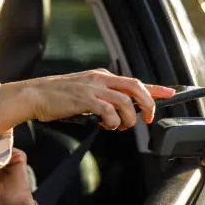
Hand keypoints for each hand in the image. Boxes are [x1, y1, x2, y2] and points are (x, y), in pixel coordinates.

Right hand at [0, 69, 174, 135]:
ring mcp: (93, 88)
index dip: (155, 88)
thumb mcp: (86, 93)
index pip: (135, 81)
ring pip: (125, 102)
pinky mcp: (84, 99)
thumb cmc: (59, 97)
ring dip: (128, 119)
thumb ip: (105, 98)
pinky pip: (109, 111)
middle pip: (136, 88)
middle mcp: (101, 79)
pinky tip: (106, 126)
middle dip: (148, 104)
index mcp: (103, 77)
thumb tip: (123, 112)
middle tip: (147, 119)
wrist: (34, 95)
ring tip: (120, 127)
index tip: (171, 93)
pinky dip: (112, 122)